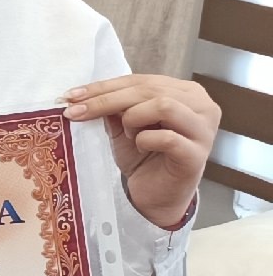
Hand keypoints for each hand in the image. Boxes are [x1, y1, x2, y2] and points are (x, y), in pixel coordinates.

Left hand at [63, 74, 218, 230]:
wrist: (156, 195)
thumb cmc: (145, 157)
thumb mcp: (123, 125)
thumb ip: (113, 107)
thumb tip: (83, 93)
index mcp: (185, 92)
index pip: (141, 80)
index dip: (104, 86)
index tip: (71, 95)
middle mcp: (202, 106)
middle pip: (149, 90)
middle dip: (107, 100)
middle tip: (77, 112)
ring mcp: (204, 130)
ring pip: (163, 105)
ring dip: (134, 118)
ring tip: (128, 135)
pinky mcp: (197, 154)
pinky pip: (167, 137)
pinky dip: (145, 140)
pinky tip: (140, 147)